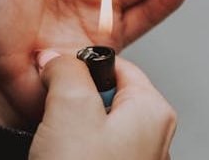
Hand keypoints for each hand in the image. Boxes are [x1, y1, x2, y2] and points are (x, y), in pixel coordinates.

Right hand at [29, 52, 176, 159]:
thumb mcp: (70, 109)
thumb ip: (64, 71)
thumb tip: (55, 58)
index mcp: (153, 110)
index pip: (116, 64)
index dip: (79, 66)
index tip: (57, 76)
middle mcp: (152, 136)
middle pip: (102, 96)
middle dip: (71, 102)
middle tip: (56, 119)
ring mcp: (134, 158)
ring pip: (90, 127)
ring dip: (67, 131)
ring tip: (56, 147)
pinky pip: (87, 150)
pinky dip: (70, 152)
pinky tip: (58, 157)